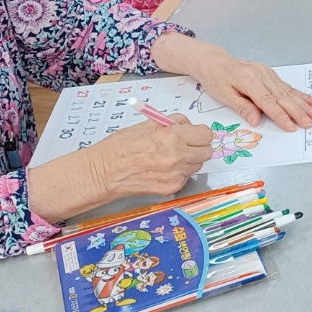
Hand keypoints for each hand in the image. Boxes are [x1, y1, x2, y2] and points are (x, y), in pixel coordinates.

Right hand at [85, 116, 213, 199]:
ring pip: (197, 165)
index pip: (206, 134)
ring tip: (168, 157)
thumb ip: (173, 123)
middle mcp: (178, 157)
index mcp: (173, 137)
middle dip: (198, 146)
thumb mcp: (148, 124)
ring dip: (189, 160)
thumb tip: (188, 125)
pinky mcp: (172, 188)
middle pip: (206, 152)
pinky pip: (186, 177)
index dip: (199, 133)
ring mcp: (176, 175)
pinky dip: (179, 172)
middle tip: (184, 144)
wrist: (105, 172)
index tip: (193, 133)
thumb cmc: (121, 146)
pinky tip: (162, 168)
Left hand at [191, 53, 311, 130]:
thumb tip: (256, 121)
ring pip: (288, 91)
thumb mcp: (223, 95)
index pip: (268, 102)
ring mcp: (267, 73)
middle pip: (282, 96)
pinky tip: (310, 99)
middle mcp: (261, 75)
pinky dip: (299, 94)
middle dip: (298, 111)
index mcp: (249, 80)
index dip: (281, 115)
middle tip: (310, 122)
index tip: (291, 126)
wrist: (214, 61)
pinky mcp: (269, 74)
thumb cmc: (215, 78)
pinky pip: (286, 86)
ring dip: (303, 103)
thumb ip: (242, 107)